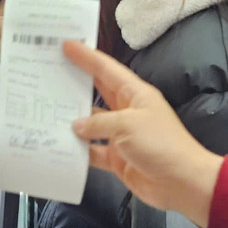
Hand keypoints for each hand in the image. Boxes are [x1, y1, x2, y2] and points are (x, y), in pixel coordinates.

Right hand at [64, 40, 221, 227]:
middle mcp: (126, 112)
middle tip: (49, 72)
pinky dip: (78, 150)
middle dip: (75, 83)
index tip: (66, 44)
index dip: (86, 57)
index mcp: (135, 95)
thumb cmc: (160, 145)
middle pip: (97, 92)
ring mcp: (121, 136)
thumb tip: (76, 125)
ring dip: (72, 119)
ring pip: (91, 123)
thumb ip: (98, 123)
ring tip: (45, 110)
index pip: (106, 70)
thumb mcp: (127, 126)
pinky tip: (59, 146)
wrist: (182, 183)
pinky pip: (93, 151)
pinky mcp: (117, 158)